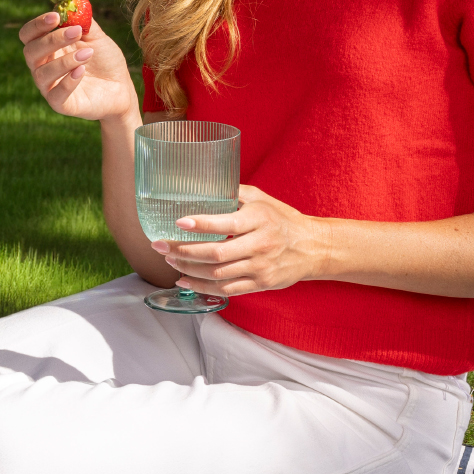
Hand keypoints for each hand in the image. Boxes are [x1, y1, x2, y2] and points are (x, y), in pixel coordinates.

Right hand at [18, 7, 139, 123]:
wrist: (121, 88)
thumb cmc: (105, 61)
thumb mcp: (97, 37)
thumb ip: (83, 21)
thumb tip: (74, 2)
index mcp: (47, 48)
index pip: (28, 35)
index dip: (37, 25)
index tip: (56, 16)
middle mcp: (42, 67)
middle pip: (31, 52)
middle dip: (52, 40)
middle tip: (76, 32)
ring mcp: (49, 87)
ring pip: (42, 73)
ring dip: (64, 61)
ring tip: (88, 53)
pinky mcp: (60, 104)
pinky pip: (55, 94)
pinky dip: (67, 81)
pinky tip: (81, 71)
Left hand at [150, 184, 330, 297]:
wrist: (313, 247)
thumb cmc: (282, 219)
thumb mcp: (262, 199)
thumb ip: (234, 193)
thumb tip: (201, 183)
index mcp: (260, 220)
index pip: (226, 225)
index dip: (201, 225)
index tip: (178, 222)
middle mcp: (260, 245)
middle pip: (216, 253)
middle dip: (183, 251)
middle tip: (160, 245)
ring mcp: (260, 268)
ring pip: (217, 274)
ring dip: (188, 269)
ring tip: (169, 260)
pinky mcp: (260, 284)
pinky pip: (226, 289)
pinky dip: (201, 286)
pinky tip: (183, 280)